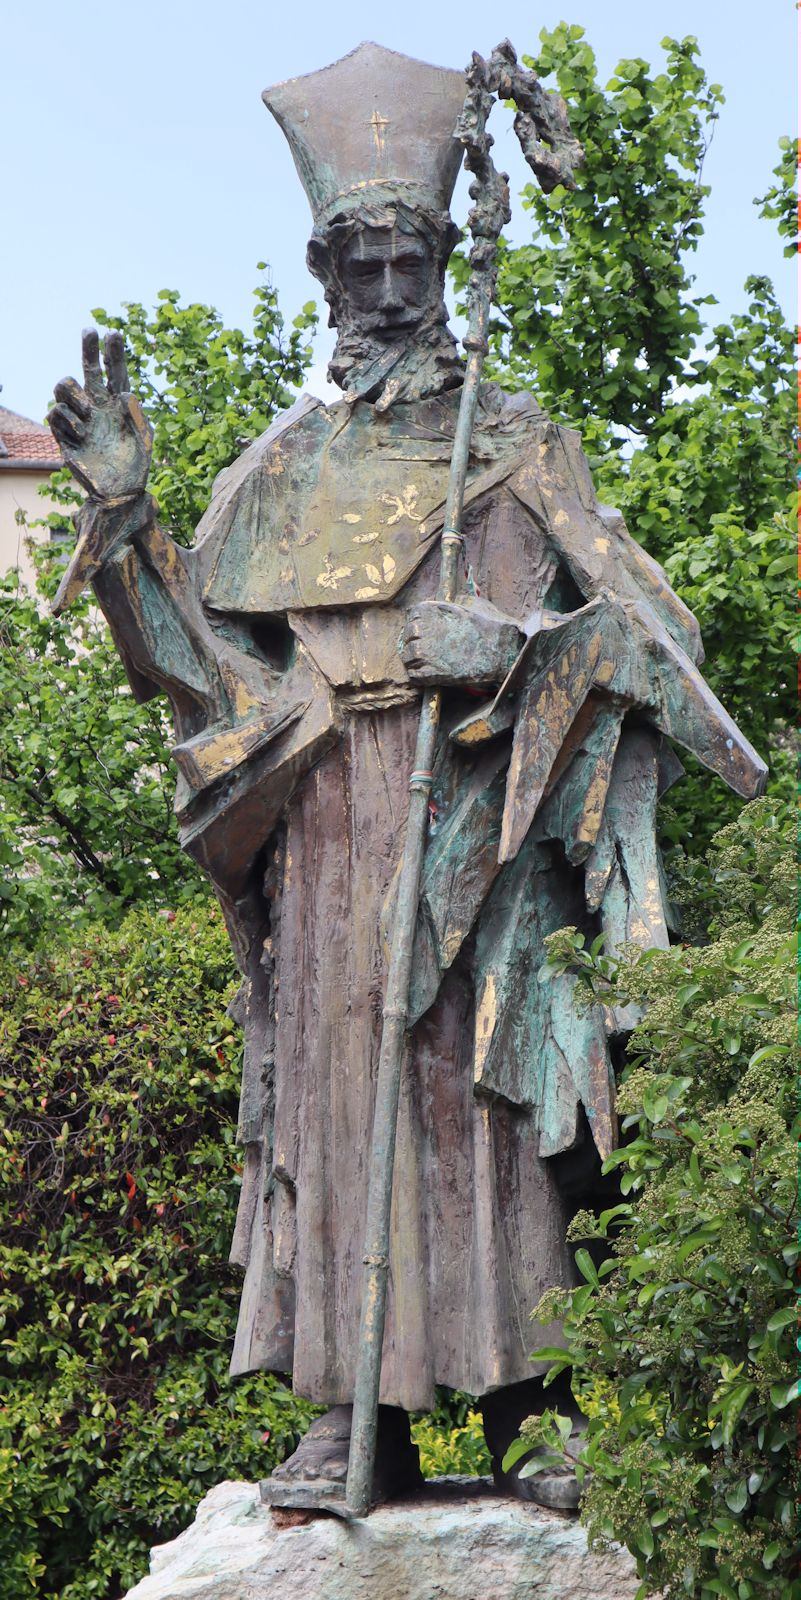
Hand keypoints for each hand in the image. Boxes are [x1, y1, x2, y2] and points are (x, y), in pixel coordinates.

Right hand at [49, 330, 152, 500]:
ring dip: (75, 395)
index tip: (113, 332)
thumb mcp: (145, 440)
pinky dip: (67, 419)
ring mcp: (79, 417)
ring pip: (64, 385)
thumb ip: (138, 415)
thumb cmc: (136, 466)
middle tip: (90, 331)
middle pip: (88, 369)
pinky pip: (55, 412)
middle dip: (88, 348)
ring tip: (89, 415)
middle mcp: (97, 405)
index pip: (114, 372)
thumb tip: (124, 392)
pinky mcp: (64, 434)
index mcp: (118, 404)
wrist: (119, 492)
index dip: (113, 352)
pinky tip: (81, 433)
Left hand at [401, 598, 523, 687]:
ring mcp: (426, 653)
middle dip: (413, 643)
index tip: (424, 630)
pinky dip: (419, 676)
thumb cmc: (490, 626)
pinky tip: (429, 674)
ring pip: (408, 657)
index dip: (417, 624)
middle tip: (425, 648)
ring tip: (426, 662)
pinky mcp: (431, 672)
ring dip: (414, 660)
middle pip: (406, 637)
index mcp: (430, 611)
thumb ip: (458, 601)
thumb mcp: (473, 604)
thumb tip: (457, 599)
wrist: (500, 651)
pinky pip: (414, 675)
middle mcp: (423, 630)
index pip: (412, 616)